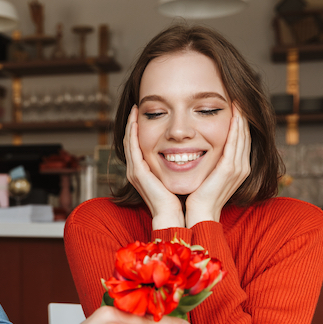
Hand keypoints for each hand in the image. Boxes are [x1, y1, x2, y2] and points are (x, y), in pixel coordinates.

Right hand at [124, 105, 184, 229]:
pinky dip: (131, 132)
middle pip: (130, 141)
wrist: (174, 216)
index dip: (139, 130)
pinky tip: (134, 119)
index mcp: (145, 172)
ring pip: (128, 141)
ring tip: (134, 109)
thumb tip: (194, 150)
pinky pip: (131, 147)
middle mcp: (135, 170)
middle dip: (132, 123)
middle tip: (136, 107)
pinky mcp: (137, 172)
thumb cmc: (180, 200)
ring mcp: (134, 171)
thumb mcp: (178, 177)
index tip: (144, 114)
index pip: (138, 145)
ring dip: (130, 124)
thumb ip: (179, 164)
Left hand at [185, 105, 250, 225]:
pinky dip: (236, 128)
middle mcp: (242, 167)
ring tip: (238, 102)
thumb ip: (210, 162)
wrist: (198, 214)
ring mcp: (238, 168)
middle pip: (245, 135)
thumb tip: (202, 149)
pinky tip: (234, 115)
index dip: (239, 123)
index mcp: (237, 168)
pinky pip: (236, 143)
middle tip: (239, 98)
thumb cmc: (198, 197)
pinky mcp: (230, 169)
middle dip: (243, 116)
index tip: (235, 107)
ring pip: (243, 136)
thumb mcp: (207, 175)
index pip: (241, 140)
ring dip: (241, 118)